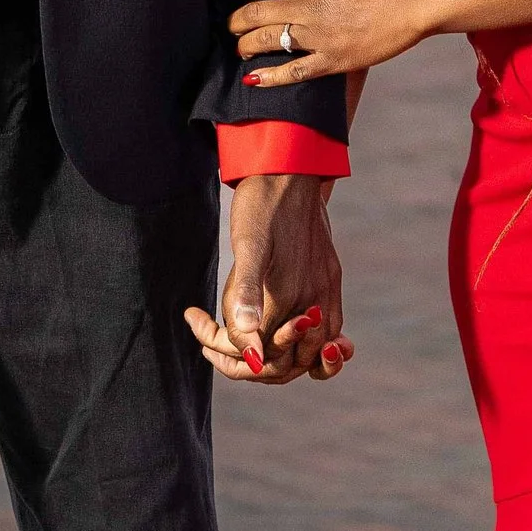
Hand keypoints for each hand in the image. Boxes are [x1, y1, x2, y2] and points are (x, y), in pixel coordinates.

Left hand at [185, 171, 349, 387]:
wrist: (291, 166)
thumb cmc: (261, 202)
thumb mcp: (247, 244)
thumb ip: (245, 293)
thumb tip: (248, 347)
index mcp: (289, 295)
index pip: (264, 356)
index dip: (233, 356)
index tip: (201, 334)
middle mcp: (314, 298)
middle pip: (290, 362)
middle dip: (256, 364)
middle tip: (216, 341)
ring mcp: (326, 287)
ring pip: (315, 351)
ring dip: (281, 355)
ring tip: (244, 341)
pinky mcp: (330, 275)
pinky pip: (329, 326)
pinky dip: (309, 340)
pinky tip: (284, 328)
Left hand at [231, 0, 421, 87]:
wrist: (408, 8)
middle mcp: (309, 9)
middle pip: (259, 12)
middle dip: (237, 19)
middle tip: (229, 24)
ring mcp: (318, 37)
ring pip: (269, 40)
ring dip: (246, 45)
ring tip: (239, 48)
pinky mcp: (330, 60)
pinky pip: (294, 72)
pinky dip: (270, 77)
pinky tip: (253, 79)